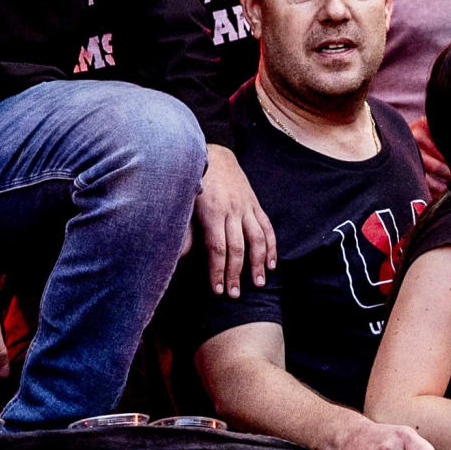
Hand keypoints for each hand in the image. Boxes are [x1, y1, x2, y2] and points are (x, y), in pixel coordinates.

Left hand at [196, 141, 275, 296]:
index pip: (217, 248)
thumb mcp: (185, 204)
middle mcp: (232, 210)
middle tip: (234, 294)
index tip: (217, 290)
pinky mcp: (255, 203)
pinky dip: (271, 246)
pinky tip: (271, 263)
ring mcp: (246, 206)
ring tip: (259, 284)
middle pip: (237, 248)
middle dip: (236, 273)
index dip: (218, 271)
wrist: (213, 154)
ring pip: (257, 239)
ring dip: (258, 263)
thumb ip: (185, 231)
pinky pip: (267, 227)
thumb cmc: (194, 182)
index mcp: (212, 212)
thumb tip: (178, 257)